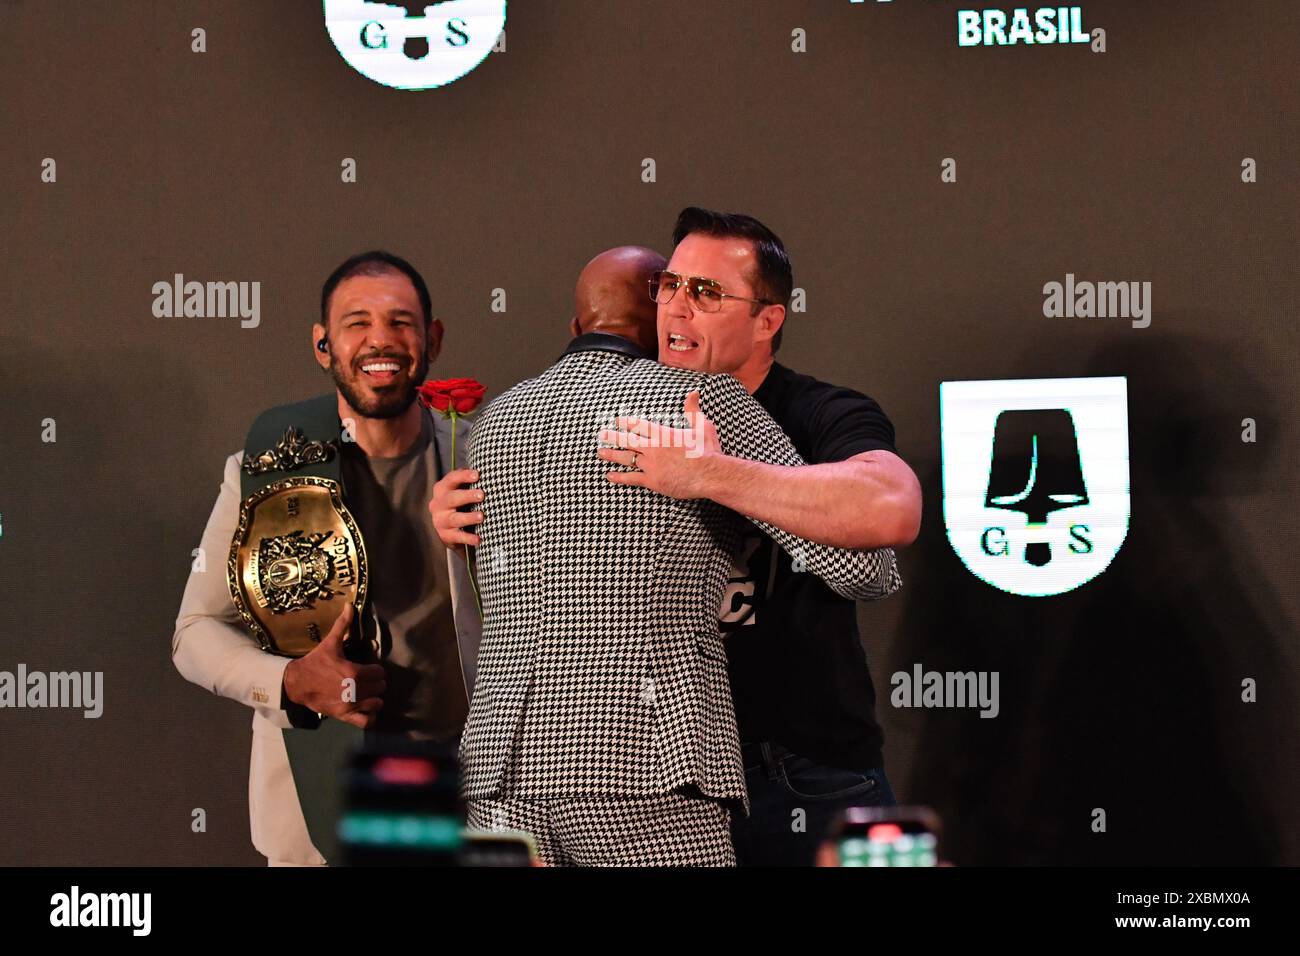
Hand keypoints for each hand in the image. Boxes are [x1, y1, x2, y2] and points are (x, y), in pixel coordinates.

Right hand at [281, 604, 385, 728]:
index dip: (376, 670)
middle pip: (380, 688)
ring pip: (377, 704)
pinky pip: (366, 722)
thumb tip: (350, 605)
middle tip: (368, 680)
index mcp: (355, 672)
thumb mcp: (330, 643)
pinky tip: (366, 709)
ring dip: (374, 698)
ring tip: (368, 694)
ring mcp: (350, 704)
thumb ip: (343, 625)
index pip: (380, 673)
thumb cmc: (316, 662)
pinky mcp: (344, 716)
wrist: (296, 683)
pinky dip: (370, 717)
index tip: (369, 669)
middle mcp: (355, 690)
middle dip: (376, 683)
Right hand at [429, 468, 483, 551]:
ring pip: (454, 518)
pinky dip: (468, 538)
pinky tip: (478, 539)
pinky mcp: (445, 536)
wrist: (448, 528)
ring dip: (468, 517)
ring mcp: (440, 521)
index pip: (451, 479)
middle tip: (482, 495)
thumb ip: (470, 482)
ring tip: (481, 516)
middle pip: (452, 498)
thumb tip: (490, 472)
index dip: (464, 476)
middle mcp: (438, 504)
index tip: (477, 475)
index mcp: (442, 489)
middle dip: (467, 496)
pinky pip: (457, 537)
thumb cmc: (460, 503)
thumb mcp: (460, 491)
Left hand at [598, 390, 721, 498]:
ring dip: (612, 455)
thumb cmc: (708, 450)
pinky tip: (609, 475)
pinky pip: (632, 478)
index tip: (616, 420)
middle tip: (602, 434)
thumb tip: (693, 392)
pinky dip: (619, 477)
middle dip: (613, 437)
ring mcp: (651, 465)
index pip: (639, 425)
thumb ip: (693, 410)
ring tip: (600, 452)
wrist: (710, 474)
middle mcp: (653, 448)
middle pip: (628, 440)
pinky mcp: (653, 481)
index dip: (626, 422)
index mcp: (663, 434)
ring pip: (626, 458)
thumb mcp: (702, 425)